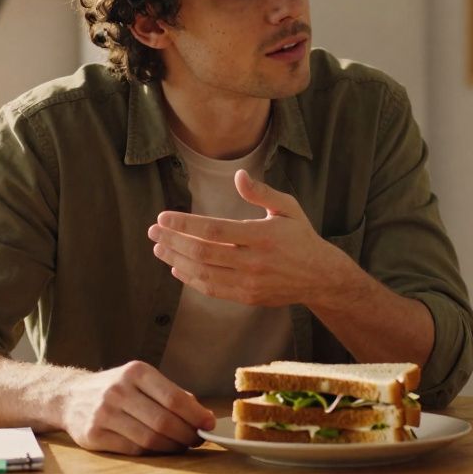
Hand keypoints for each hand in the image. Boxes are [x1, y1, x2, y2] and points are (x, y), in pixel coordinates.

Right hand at [60, 361, 215, 454]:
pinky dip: (152, 452)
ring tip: (182, 445)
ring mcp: (104, 414)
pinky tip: (160, 449)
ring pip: (150, 439)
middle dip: (187, 434)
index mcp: (136, 372)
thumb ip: (172, 394)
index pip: (174, 398)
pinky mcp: (94, 435)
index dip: (196, 415)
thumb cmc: (117, 388)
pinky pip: (133, 449)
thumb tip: (204, 415)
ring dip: (172, 446)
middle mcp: (118, 391)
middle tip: (196, 439)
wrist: (71, 397)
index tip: (209, 424)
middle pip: (164, 421)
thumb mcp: (142, 379)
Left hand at [147, 170, 348, 306]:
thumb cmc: (300, 236)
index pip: (214, 230)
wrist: (319, 276)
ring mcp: (249, 283)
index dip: (185, 225)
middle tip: (153, 232)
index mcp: (263, 235)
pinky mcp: (246, 297)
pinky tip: (177, 268)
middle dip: (173, 242)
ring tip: (159, 249)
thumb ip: (261, 192)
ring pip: (203, 273)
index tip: (163, 217)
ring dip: (176, 260)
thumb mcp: (288, 208)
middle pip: (203, 253)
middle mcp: (254, 261)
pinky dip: (190, 279)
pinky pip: (212, 289)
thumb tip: (238, 176)